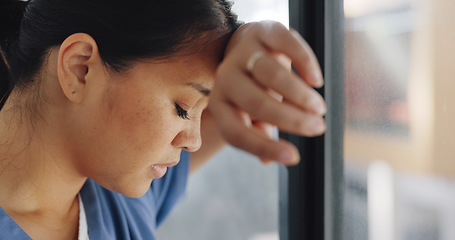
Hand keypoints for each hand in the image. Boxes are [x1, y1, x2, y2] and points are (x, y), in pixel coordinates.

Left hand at [208, 21, 325, 165]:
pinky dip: (304, 62)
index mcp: (220, 104)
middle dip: (291, 119)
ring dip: (300, 95)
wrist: (247, 49)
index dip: (265, 148)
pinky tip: (316, 80)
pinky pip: (286, 44)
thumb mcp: (249, 115)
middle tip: (318, 128)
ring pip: (272, 75)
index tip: (294, 158)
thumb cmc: (252, 91)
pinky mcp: (264, 31)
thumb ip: (257, 134)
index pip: (237, 133)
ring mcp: (244, 52)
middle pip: (256, 103)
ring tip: (319, 109)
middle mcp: (226, 77)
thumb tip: (268, 162)